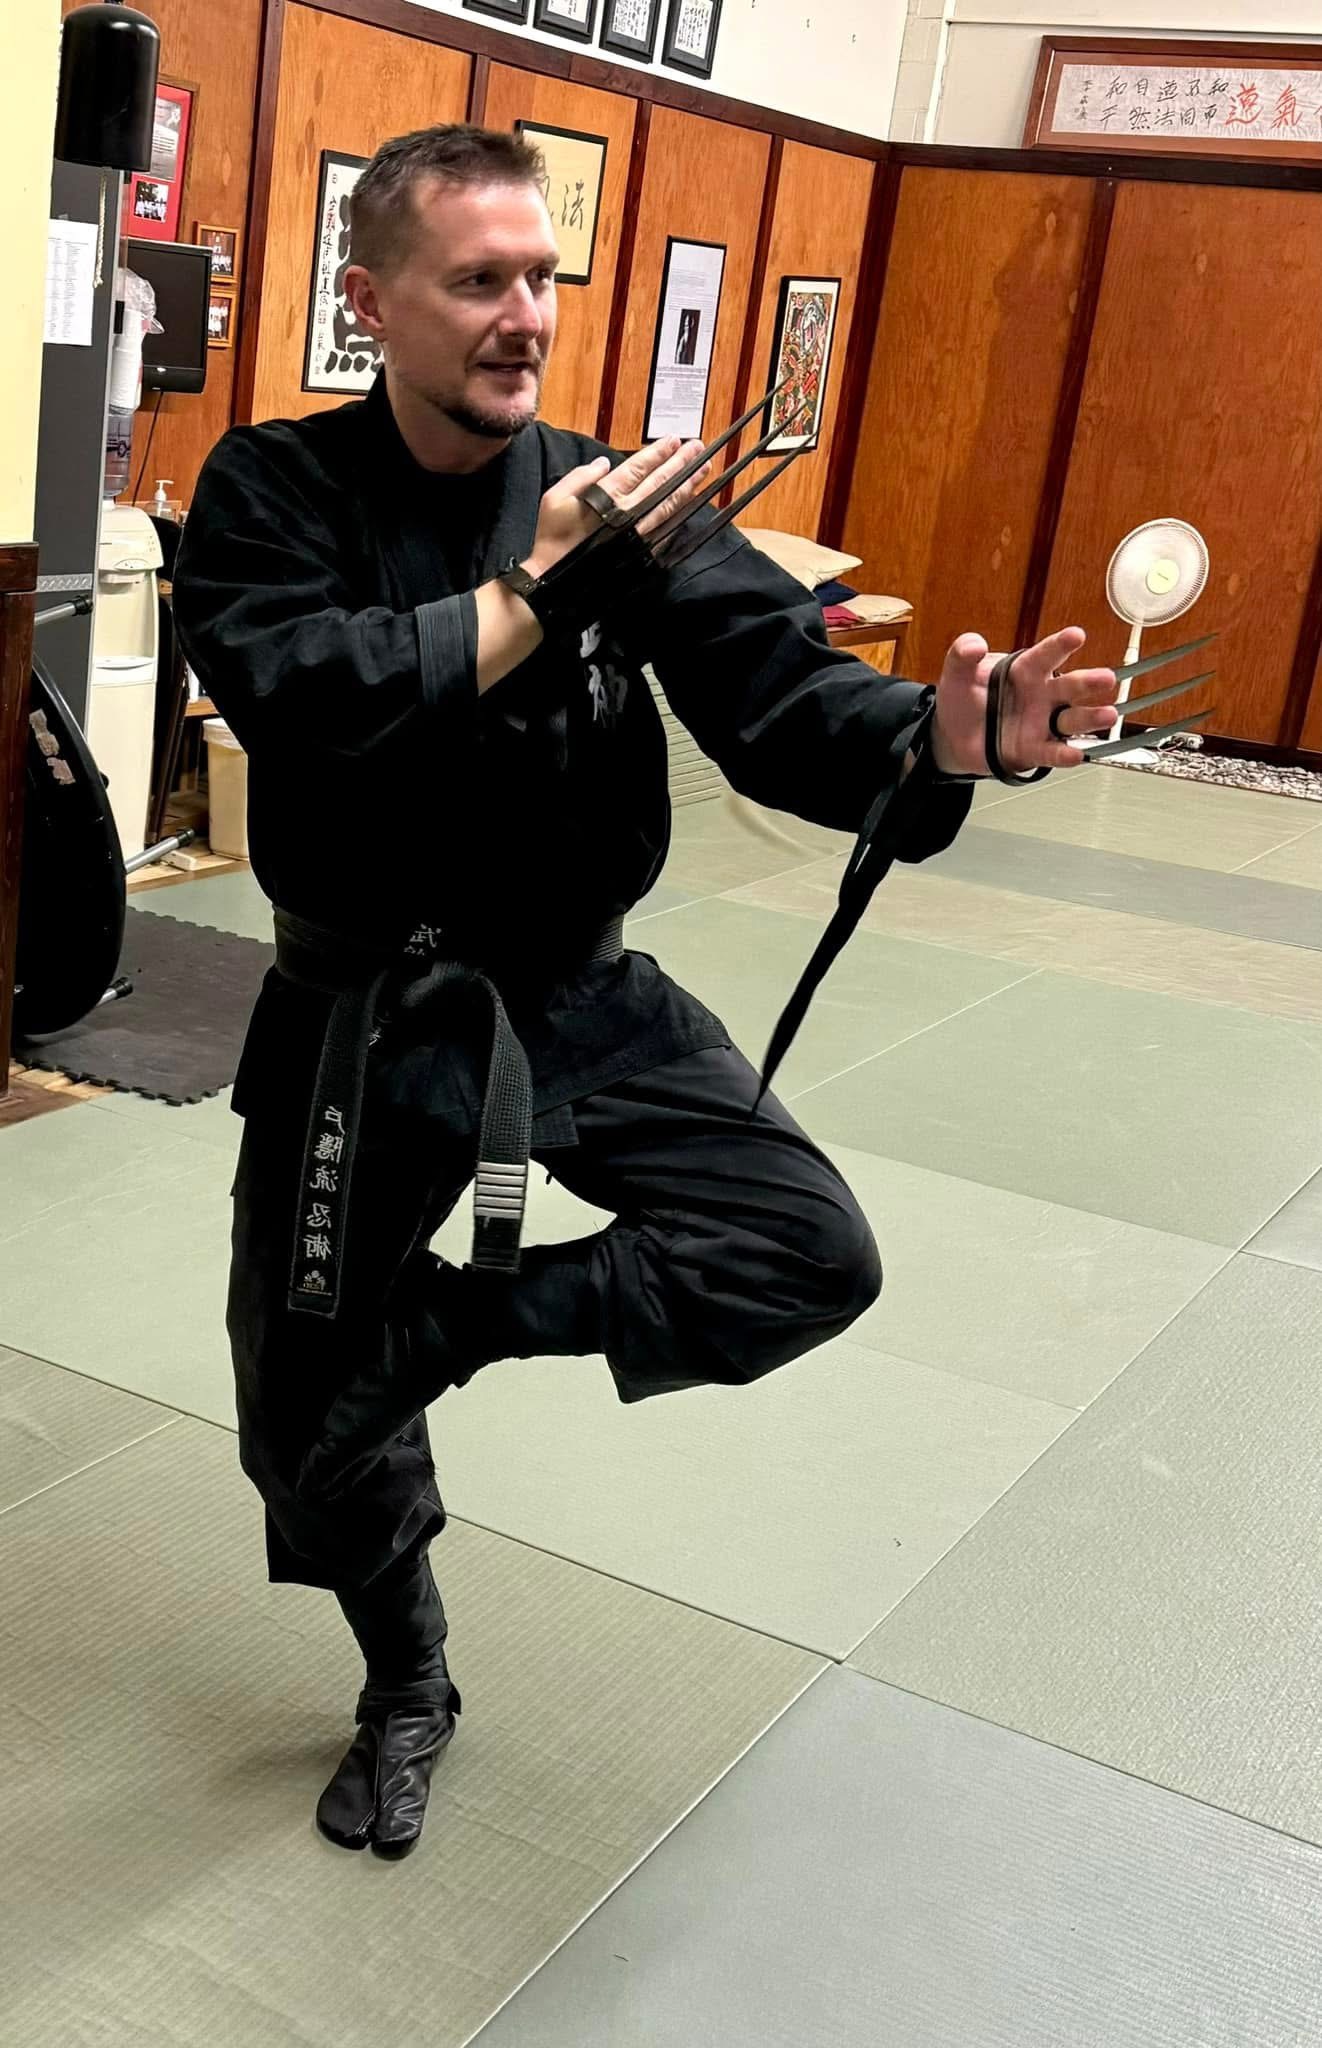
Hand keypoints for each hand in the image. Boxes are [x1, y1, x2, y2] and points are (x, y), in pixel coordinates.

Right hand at [525, 437, 711, 577]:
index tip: (675, 441)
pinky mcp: (643, 554)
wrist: (555, 583)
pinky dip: (680, 518)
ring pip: (669, 505)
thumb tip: (605, 463)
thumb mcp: (555, 499)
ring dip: (688, 487)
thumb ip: (580, 477)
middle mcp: (628, 512)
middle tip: (698, 448)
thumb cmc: (551, 540)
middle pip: (661, 482)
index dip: (658, 453)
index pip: (639, 467)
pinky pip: (666, 532)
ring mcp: (639, 534)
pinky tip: (691, 507)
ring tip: (702, 472)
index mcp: (607, 495)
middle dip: (681, 463)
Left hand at [929, 627, 1118, 778]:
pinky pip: (1051, 752)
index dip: (1061, 645)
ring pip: (1071, 720)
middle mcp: (1042, 695)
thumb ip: (963, 655)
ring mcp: (1041, 723)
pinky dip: (1063, 754)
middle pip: (1070, 687)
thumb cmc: (963, 698)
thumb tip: (974, 645)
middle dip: (1089, 682)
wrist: (951, 735)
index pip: (1046, 655)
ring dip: (1090, 718)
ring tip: (1108, 715)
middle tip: (1106, 678)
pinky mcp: (1033, 750)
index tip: (1076, 635)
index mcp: (1026, 670)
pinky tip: (1074, 754)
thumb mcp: (957, 672)